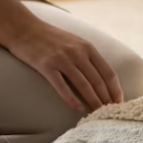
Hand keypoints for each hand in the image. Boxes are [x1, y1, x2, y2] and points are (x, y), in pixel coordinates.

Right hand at [6, 18, 123, 112]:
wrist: (24, 28)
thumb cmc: (50, 37)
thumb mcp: (74, 42)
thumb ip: (87, 56)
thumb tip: (101, 77)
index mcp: (87, 47)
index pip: (108, 72)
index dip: (115, 89)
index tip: (119, 102)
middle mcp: (77, 52)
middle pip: (97, 81)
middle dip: (106, 99)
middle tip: (110, 113)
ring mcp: (62, 59)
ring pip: (83, 84)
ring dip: (92, 101)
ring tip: (97, 114)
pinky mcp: (46, 66)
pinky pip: (61, 85)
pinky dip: (71, 98)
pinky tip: (77, 108)